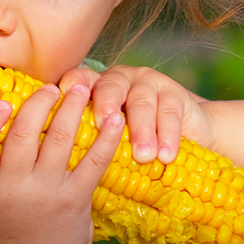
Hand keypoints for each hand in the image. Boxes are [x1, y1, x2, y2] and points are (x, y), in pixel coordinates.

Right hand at [0, 84, 124, 243]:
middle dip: (39, 103)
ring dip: (71, 108)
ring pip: (59, 139)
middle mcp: (15, 185)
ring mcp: (48, 190)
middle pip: (22, 134)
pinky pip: (94, 162)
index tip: (3, 102)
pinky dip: (106, 138)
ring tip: (80, 87)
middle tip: (52, 87)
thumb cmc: (2, 240)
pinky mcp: (77, 198)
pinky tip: (115, 118)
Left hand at [59, 65, 214, 163]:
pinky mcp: (174, 92)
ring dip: (141, 130)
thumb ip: (87, 143)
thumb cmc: (132, 144)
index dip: (74, 83)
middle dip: (106, 106)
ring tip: (143, 156)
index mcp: (96, 89)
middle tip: (105, 127)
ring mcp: (147, 84)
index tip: (65, 92)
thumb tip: (59, 163)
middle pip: (109, 88)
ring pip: (141, 102)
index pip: (81, 80)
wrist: (184, 137)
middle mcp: (119, 81)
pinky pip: (168, 112)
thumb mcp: (107, 142)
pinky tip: (165, 155)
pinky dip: (167, 135)